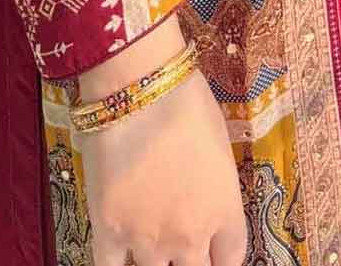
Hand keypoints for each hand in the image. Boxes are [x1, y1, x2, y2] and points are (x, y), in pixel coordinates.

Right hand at [80, 66, 247, 265]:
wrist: (139, 91)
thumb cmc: (187, 103)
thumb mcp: (219, 144)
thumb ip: (216, 184)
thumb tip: (206, 196)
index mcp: (224, 210)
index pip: (232, 257)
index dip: (223, 257)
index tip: (216, 252)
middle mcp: (189, 236)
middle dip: (192, 262)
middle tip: (183, 246)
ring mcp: (147, 239)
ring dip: (155, 260)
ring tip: (152, 240)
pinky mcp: (109, 232)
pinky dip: (116, 265)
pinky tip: (119, 255)